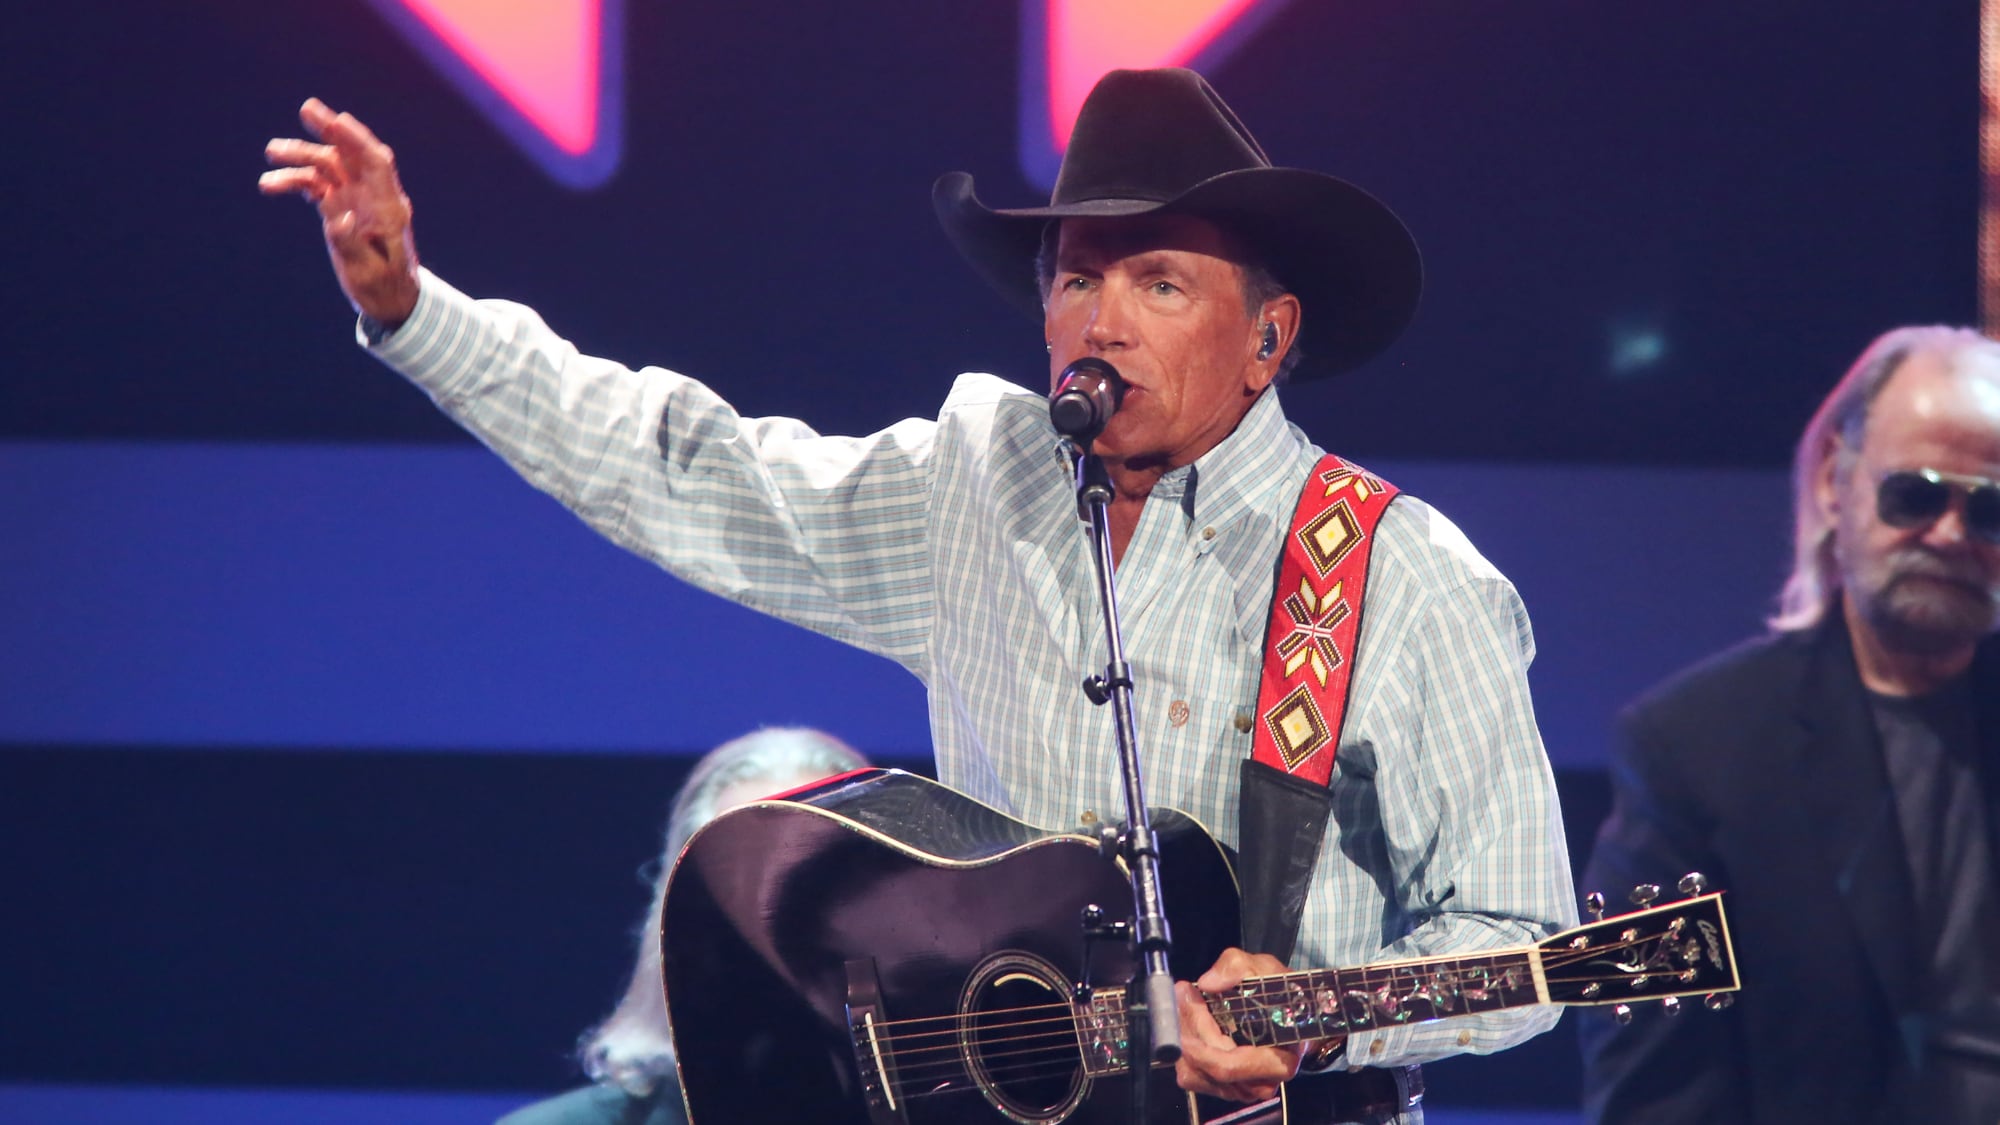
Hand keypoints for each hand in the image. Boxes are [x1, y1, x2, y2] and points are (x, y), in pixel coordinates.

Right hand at [260, 98, 420, 325]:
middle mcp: (374, 197)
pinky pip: (317, 187)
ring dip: (301, 157)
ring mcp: (356, 200)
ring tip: (270, 152)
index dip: (357, 139)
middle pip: (352, 154)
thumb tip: (338, 216)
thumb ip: (351, 242)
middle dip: (331, 129)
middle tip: (307, 109)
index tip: (336, 120)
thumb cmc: (386, 287)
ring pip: (328, 168)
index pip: (377, 163)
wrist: (391, 300)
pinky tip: (273, 183)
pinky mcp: (340, 208)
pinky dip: (296, 182)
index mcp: (389, 208)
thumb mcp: (369, 271)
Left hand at [1174, 947, 1330, 1102]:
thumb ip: (1237, 968)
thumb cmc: (1282, 998)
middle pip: (1205, 1067)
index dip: (1201, 1032)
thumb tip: (1208, 983)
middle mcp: (1259, 1084)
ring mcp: (1240, 1090)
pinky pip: (1192, 1076)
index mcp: (1278, 1062)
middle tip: (1184, 994)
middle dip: (1189, 1028)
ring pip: (1194, 1074)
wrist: (1293, 1017)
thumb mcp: (1266, 970)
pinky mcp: (1224, 1088)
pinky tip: (1190, 1023)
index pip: (1227, 1064)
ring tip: (1187, 1004)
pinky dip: (1184, 1049)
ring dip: (1184, 1037)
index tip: (1190, 998)